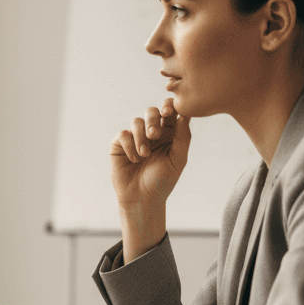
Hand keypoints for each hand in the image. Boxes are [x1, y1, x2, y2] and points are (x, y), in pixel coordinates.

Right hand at [109, 98, 190, 260]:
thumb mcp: (178, 159)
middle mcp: (152, 133)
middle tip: (154, 134)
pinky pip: (123, 134)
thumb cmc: (162, 181)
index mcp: (169, 134)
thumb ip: (183, 137)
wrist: (142, 198)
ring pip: (136, 121)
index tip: (169, 112)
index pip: (170, 112)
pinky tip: (134, 159)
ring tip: (144, 154)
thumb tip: (184, 115)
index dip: (169, 106)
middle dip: (153, 120)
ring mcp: (135, 138)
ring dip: (141, 136)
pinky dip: (129, 145)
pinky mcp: (119, 144)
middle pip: (152, 112)